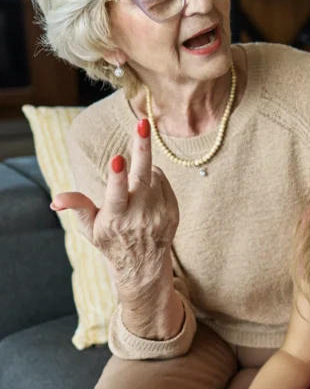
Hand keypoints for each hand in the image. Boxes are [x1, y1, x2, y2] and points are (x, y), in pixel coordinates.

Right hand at [51, 119, 179, 298]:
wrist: (143, 265)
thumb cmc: (111, 241)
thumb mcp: (89, 228)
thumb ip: (77, 208)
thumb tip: (56, 199)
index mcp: (116, 217)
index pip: (117, 193)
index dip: (117, 176)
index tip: (118, 159)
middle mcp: (140, 214)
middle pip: (142, 175)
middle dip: (142, 147)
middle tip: (143, 123)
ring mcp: (159, 213)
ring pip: (153, 175)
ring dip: (143, 169)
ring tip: (133, 185)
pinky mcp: (173, 211)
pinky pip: (163, 182)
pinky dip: (154, 179)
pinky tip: (145, 192)